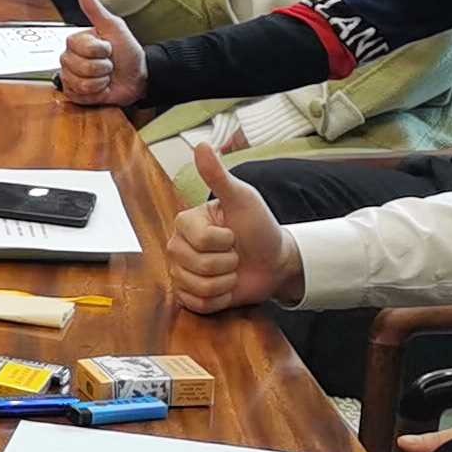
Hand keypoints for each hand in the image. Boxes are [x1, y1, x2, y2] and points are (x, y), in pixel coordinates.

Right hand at [58, 0, 146, 107]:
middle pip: (80, 66)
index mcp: (76, 41)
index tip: (108, 48)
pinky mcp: (74, 94)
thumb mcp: (114, 27)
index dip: (101, 50)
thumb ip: (95, 10)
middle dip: (102, 67)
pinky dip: (96, 92)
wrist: (138, 76)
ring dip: (101, 80)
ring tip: (106, 75)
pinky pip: (80, 95)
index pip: (83, 47)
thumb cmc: (127, 52)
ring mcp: (70, 77)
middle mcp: (69, 59)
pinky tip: (101, 87)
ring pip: (81, 82)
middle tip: (109, 63)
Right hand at [164, 143, 297, 316]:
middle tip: (235, 253)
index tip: (233, 233)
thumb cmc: (259, 227)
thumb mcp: (243, 199)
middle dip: (227, 263)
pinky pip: (199, 305)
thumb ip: (218, 176)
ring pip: (198, 287)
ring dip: (226, 282)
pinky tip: (227, 286)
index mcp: (185, 223)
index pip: (199, 241)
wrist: (274, 261)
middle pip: (196, 266)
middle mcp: (177, 247)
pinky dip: (221, 299)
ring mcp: (181, 273)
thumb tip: (201, 145)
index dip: (224, 241)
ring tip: (232, 270)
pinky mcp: (190, 297)